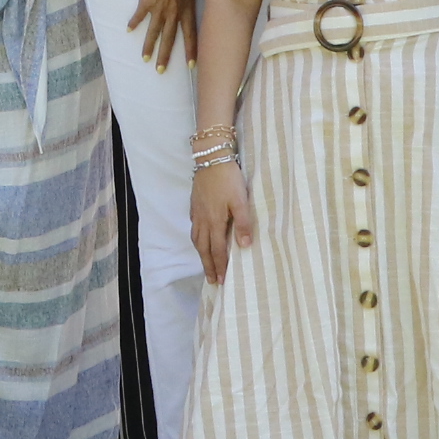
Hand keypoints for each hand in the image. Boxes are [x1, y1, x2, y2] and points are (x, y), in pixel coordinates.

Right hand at [129, 0, 204, 72]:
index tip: (192, 65)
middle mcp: (174, 10)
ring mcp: (159, 6)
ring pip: (154, 32)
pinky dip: (134, 23)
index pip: (192, 33)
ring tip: (145, 59)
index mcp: (188, 6)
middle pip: (170, 38)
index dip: (192, 50)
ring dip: (149, 47)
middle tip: (161, 71)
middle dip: (166, 56)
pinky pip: (139, 15)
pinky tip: (129, 30)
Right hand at [189, 159, 254, 281]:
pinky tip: (199, 237)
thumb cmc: (228, 179)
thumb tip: (245, 246)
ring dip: (201, 253)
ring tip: (205, 263)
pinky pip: (193, 226)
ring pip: (196, 238)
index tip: (222, 280)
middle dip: (208, 265)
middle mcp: (203, 220)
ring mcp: (196, 211)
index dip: (220, 266)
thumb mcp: (240, 200)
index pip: (216, 250)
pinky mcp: (194, 203)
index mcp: (214, 221)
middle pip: (203, 248)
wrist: (211, 157)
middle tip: (212, 280)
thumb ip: (243, 223)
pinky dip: (197, 237)